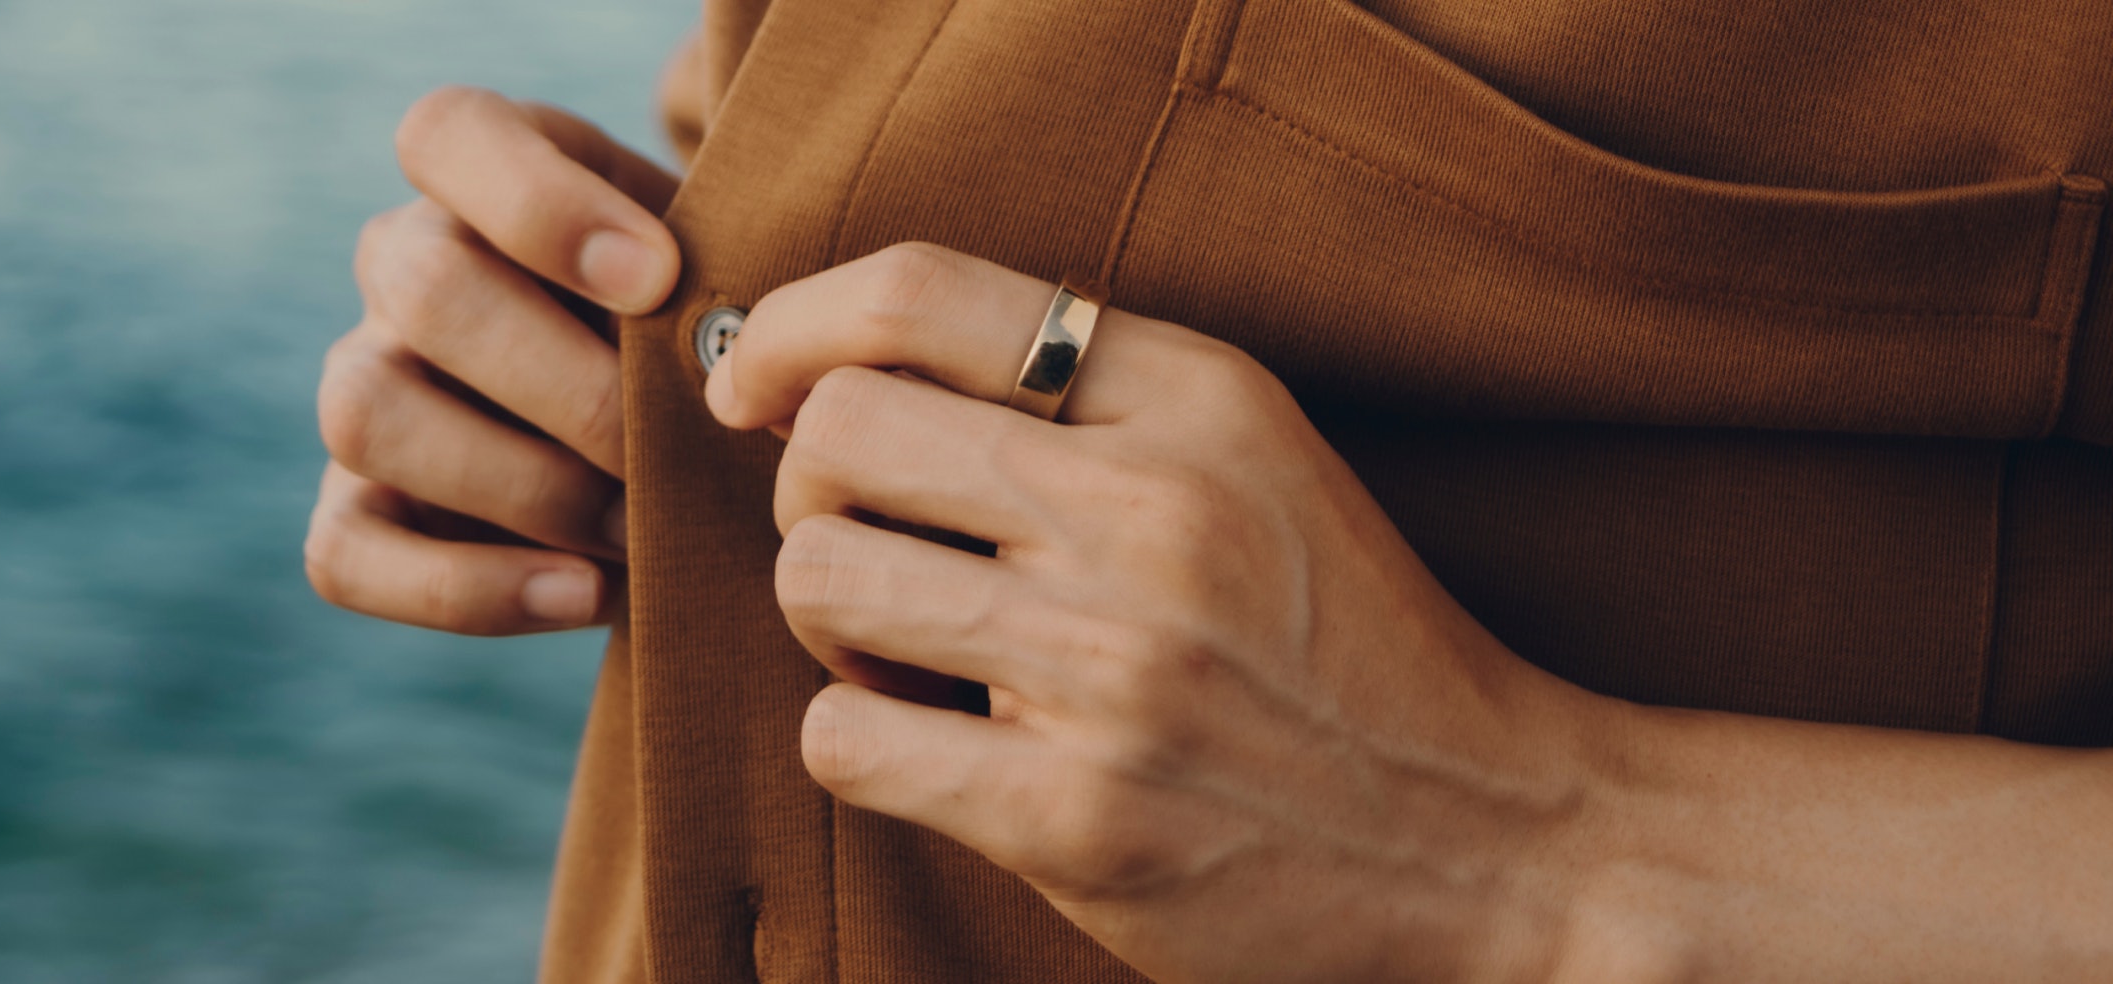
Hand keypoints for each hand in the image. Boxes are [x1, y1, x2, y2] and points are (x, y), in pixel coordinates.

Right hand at [308, 87, 679, 635]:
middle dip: (570, 386)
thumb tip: (735, 356)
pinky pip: (344, 555)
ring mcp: (362, 386)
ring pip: (366, 415)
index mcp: (482, 175)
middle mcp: (398, 266)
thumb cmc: (704, 332)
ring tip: (640, 530)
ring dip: (524, 487)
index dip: (542, 204)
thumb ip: (717, 278)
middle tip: (676, 448)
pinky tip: (584, 595)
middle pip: (424, 288)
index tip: (658, 278)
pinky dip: (468, 590)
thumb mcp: (719, 270)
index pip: (447, 134)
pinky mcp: (351, 510)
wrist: (682, 435)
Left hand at [707, 243, 1620, 982]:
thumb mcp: (1249, 454)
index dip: (788, 330)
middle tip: (875, 556)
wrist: (1504, 840)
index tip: (753, 388)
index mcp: (1194, 398)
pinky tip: (940, 752)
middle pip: (832, 434)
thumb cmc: (1339, 641)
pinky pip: (842, 738)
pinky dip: (861, 742)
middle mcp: (1154, 512)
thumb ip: (1074, 393)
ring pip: (818, 579)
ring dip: (835, 631)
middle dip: (810, 498)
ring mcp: (1115, 668)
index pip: (914, 295)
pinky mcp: (1076, 814)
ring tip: (918, 661)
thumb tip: (813, 373)